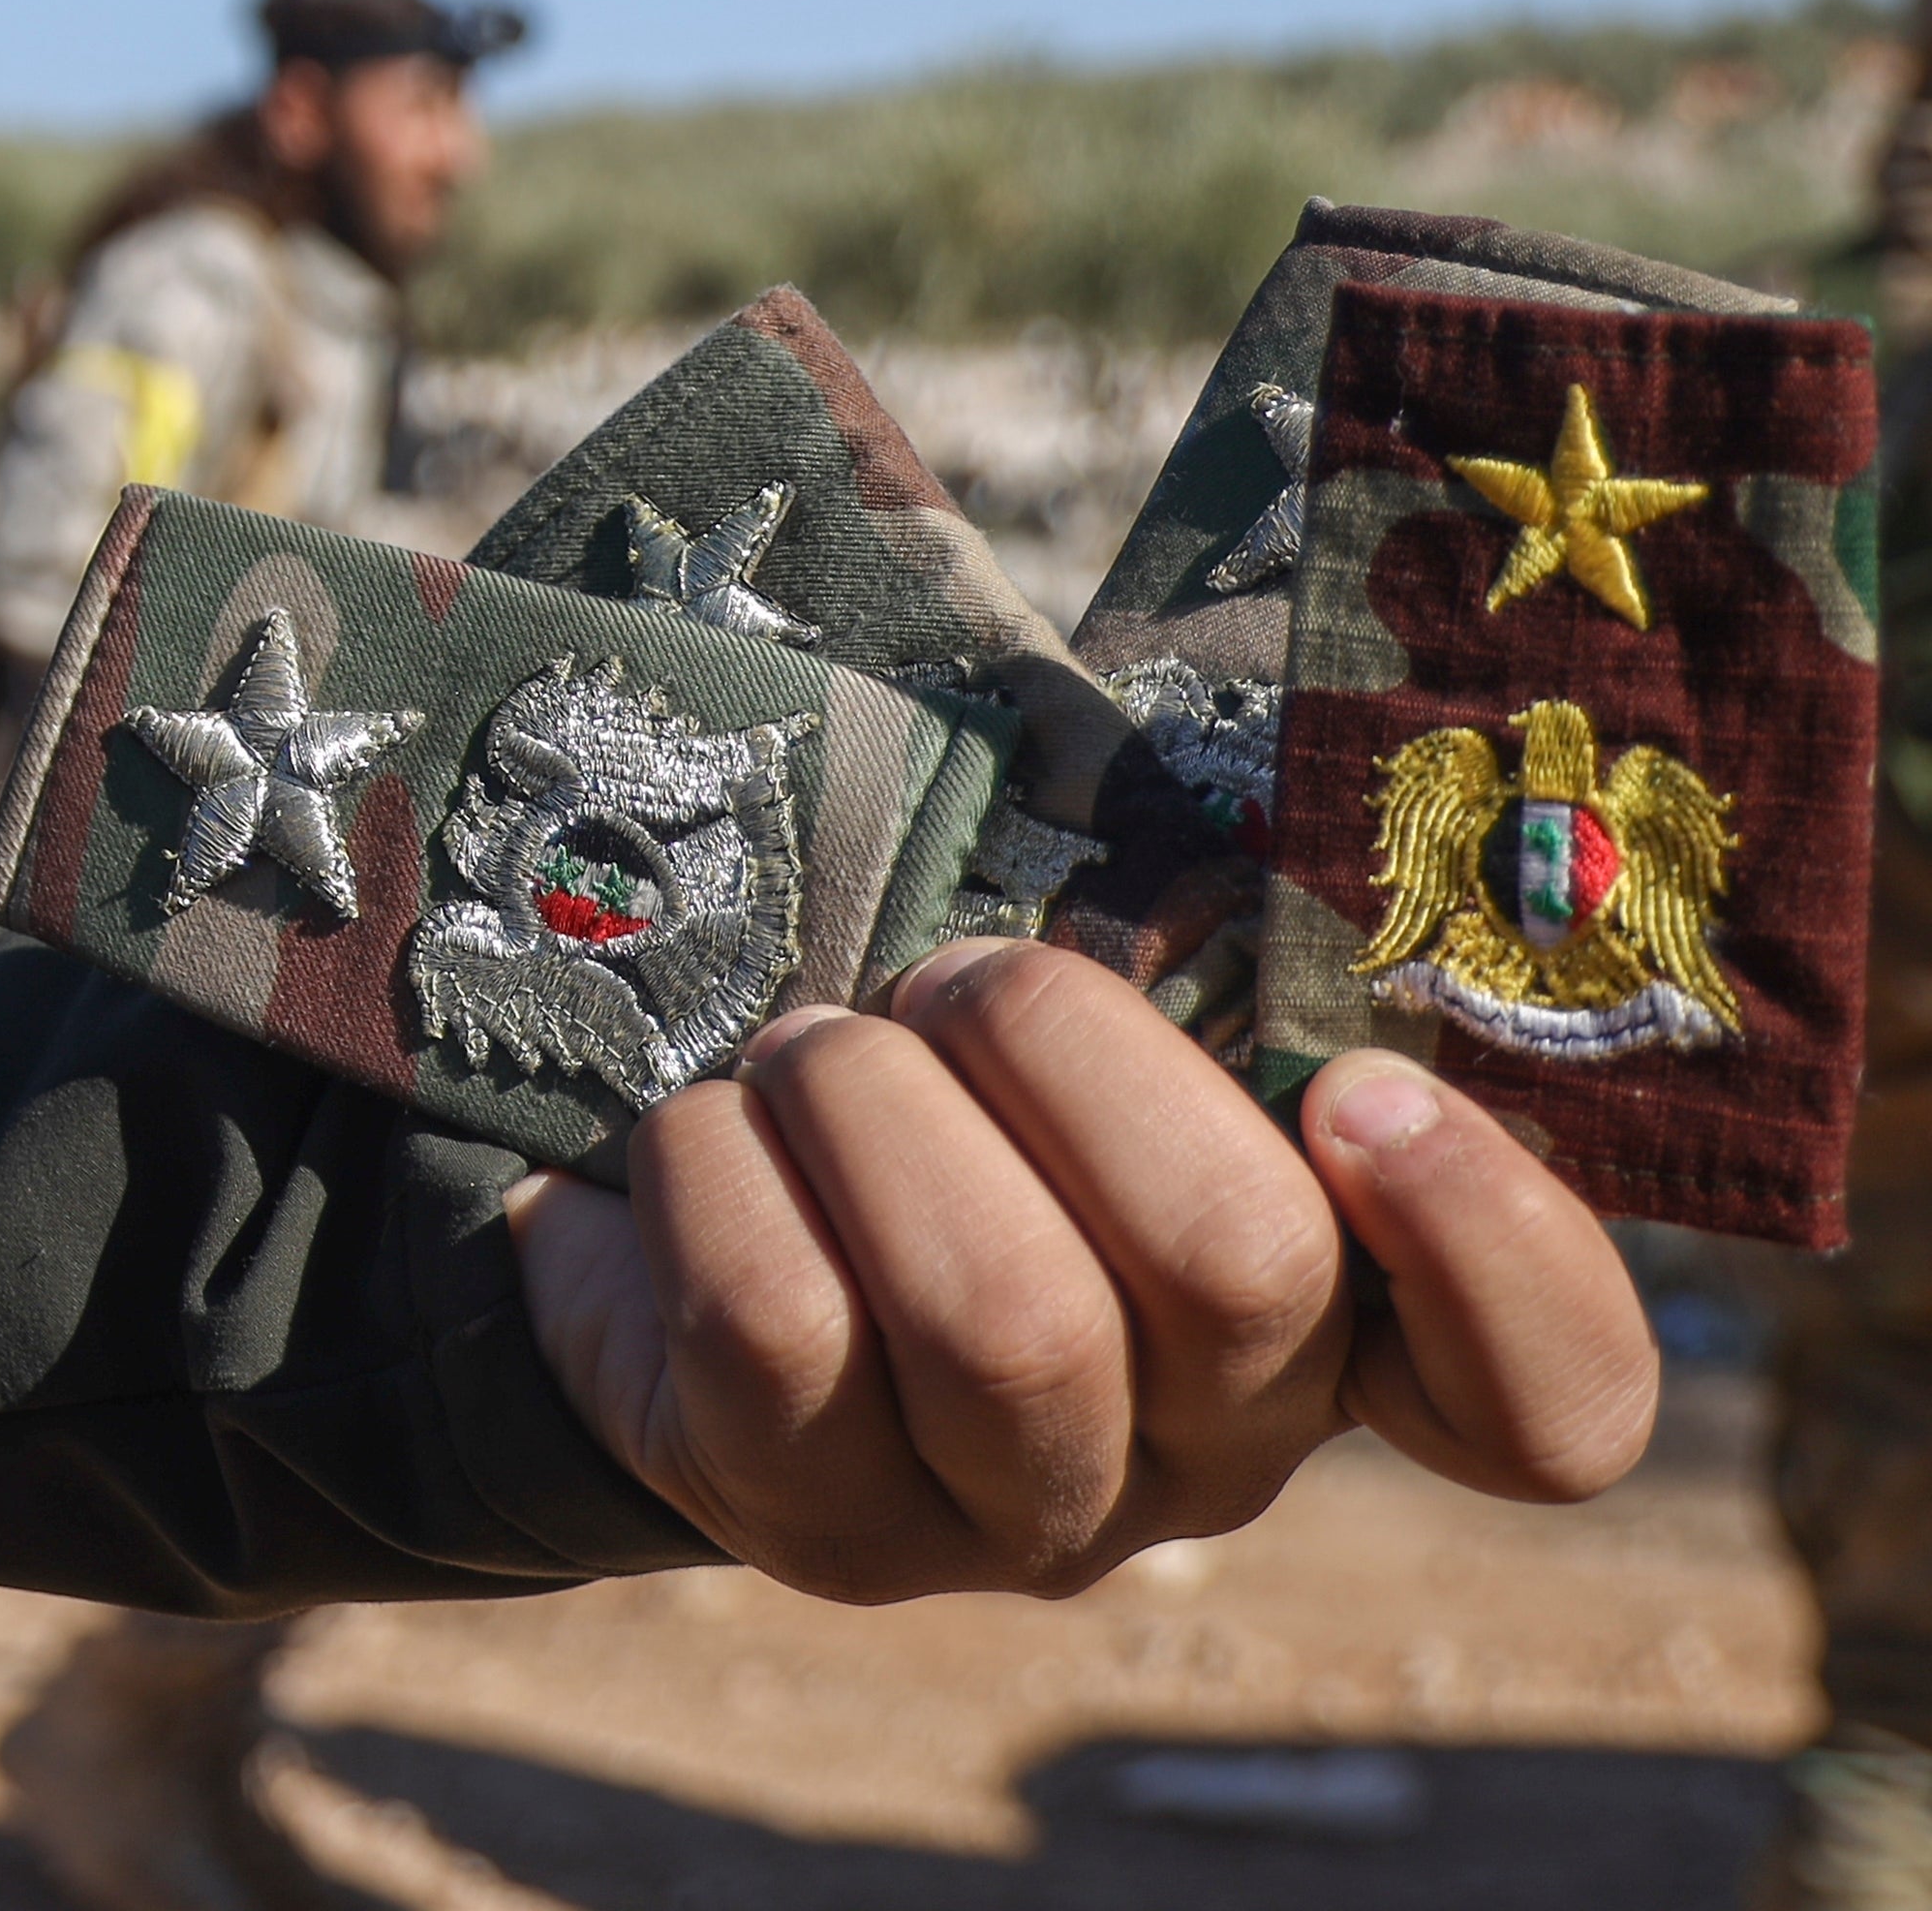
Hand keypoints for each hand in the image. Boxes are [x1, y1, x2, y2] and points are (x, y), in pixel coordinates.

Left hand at [506, 936, 1655, 1601]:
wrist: (680, 1233)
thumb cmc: (931, 1083)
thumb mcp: (1078, 1012)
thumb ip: (1184, 935)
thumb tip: (1150, 704)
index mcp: (1340, 1315)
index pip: (1550, 1400)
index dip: (1496, 1249)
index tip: (1368, 1091)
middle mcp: (1215, 1451)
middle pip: (1238, 1262)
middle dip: (1058, 1040)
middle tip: (946, 979)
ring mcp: (1024, 1518)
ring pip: (998, 1310)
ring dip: (867, 1098)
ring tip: (809, 1054)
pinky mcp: (827, 1526)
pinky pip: (779, 1324)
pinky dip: (721, 1169)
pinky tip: (712, 1139)